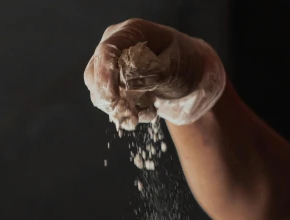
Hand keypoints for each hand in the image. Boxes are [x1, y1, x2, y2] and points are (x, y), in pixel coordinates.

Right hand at [84, 19, 225, 128]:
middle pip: (95, 74)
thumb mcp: (174, 68)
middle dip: (110, 100)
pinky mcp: (116, 84)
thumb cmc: (186, 65)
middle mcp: (117, 46)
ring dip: (119, 110)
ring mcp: (114, 65)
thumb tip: (126, 82)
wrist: (194, 76)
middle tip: (132, 117)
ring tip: (146, 114)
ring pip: (99, 92)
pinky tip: (148, 111)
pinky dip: (127, 113)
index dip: (105, 75)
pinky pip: (111, 103)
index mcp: (132, 32)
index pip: (107, 50)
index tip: (113, 99)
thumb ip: (151, 73)